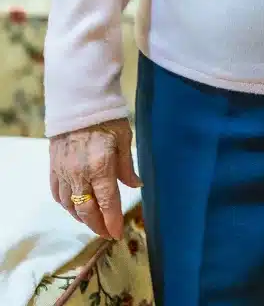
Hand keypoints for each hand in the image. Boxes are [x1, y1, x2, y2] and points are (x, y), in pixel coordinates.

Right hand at [48, 118, 140, 239]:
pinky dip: (66, 205)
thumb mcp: (124, 139)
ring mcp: (63, 173)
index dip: (112, 221)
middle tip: (107, 233)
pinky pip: (58, 195)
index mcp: (100, 167)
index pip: (107, 203)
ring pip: (70, 206)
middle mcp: (79, 175)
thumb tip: (136, 186)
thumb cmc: (108, 119)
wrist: (78, 103)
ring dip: (82, 218)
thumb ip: (127, 166)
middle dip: (98, 225)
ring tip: (94, 222)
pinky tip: (75, 208)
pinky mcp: (53, 169)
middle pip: (87, 210)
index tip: (116, 234)